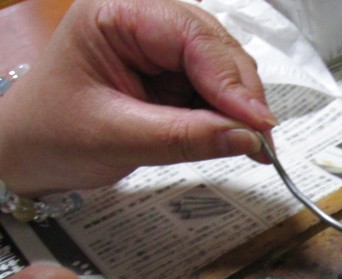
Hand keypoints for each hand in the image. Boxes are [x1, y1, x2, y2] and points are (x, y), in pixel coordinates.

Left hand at [0, 0, 275, 195]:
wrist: (30, 154)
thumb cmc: (53, 135)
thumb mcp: (117, 138)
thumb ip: (185, 137)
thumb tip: (249, 139)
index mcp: (117, 14)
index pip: (192, 36)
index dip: (231, 80)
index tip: (259, 125)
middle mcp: (145, 21)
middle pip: (217, 49)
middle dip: (242, 96)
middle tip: (264, 143)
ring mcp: (161, 48)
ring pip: (224, 70)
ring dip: (242, 110)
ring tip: (256, 148)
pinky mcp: (172, 75)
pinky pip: (216, 92)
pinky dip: (232, 118)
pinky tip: (241, 141)